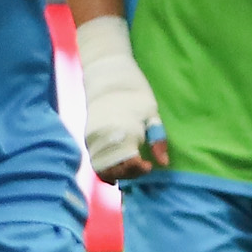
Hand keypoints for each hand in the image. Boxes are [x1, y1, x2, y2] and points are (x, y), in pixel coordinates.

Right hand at [72, 15, 166, 181]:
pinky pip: (94, 161)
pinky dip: (105, 169)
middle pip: (115, 170)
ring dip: (117, 173)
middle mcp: (105, 139)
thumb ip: (157, 138)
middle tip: (142, 167)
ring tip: (130, 168)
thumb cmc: (134, 94)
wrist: (107, 78)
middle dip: (129, 174)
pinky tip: (118, 168)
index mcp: (124, 133)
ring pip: (102, 169)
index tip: (149, 166)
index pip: (128, 162)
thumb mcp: (152, 113)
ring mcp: (93, 140)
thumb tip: (163, 163)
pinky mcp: (88, 139)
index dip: (139, 169)